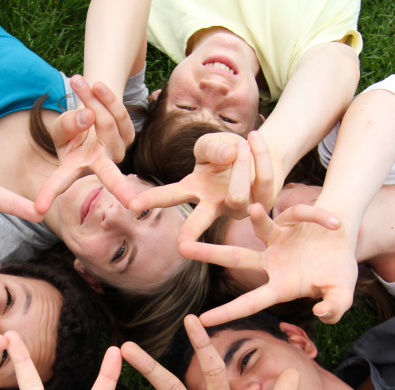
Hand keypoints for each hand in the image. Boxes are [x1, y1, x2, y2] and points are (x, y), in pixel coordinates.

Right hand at [34, 76, 136, 214]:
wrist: (89, 115)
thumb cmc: (70, 129)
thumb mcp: (60, 127)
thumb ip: (68, 124)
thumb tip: (88, 116)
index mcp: (73, 168)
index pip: (59, 182)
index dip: (48, 194)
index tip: (38, 209)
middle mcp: (98, 166)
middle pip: (109, 176)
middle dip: (120, 188)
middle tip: (131, 203)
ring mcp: (116, 152)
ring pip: (106, 123)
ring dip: (90, 99)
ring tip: (76, 80)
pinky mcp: (128, 136)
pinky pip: (119, 114)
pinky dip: (106, 97)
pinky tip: (96, 86)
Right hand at [129, 130, 275, 243]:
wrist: (258, 153)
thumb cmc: (228, 151)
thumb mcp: (211, 143)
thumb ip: (212, 148)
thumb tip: (227, 157)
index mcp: (195, 190)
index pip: (170, 196)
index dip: (152, 199)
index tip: (132, 205)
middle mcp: (214, 205)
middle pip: (200, 221)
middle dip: (191, 233)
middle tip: (181, 246)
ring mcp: (238, 208)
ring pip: (237, 195)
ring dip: (241, 164)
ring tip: (241, 143)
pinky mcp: (262, 204)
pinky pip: (262, 179)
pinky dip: (259, 152)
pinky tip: (254, 138)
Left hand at [180, 203, 355, 325]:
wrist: (346, 243)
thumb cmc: (340, 274)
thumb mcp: (341, 294)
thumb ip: (335, 307)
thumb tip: (323, 314)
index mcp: (280, 287)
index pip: (249, 302)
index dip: (227, 312)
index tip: (201, 321)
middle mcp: (271, 263)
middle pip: (236, 258)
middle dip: (210, 253)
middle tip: (182, 246)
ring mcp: (277, 240)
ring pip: (259, 225)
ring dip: (256, 217)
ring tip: (252, 207)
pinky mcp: (287, 220)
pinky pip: (296, 214)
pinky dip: (313, 215)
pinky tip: (333, 222)